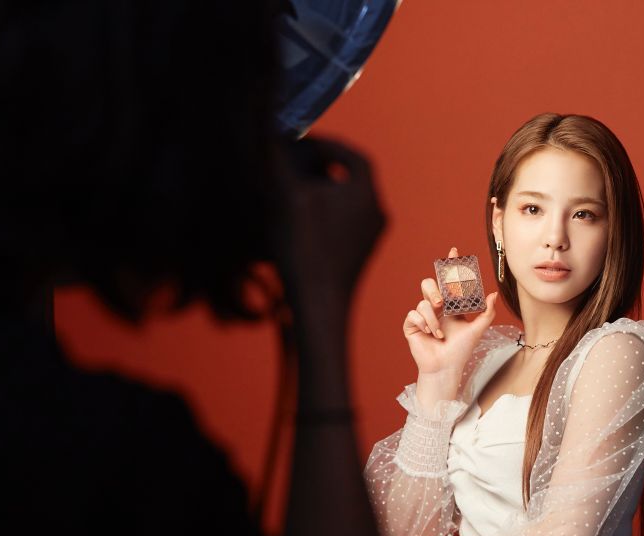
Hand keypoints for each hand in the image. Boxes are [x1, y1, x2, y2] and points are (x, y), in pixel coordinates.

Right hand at [274, 137, 385, 304]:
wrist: (319, 306)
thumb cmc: (302, 247)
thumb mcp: (284, 193)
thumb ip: (276, 154)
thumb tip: (264, 121)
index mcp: (367, 192)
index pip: (351, 155)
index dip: (326, 145)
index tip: (300, 142)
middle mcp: (378, 213)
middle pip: (350, 178)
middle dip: (321, 167)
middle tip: (293, 164)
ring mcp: (372, 238)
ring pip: (348, 202)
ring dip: (321, 193)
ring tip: (292, 192)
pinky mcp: (361, 257)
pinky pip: (345, 224)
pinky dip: (324, 216)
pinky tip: (298, 223)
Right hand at [403, 247, 497, 377]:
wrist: (446, 368)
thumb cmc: (461, 351)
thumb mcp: (478, 330)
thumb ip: (487, 312)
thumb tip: (494, 294)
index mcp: (450, 306)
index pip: (449, 281)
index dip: (450, 266)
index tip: (454, 251)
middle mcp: (436, 308)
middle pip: (429, 284)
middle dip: (435, 290)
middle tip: (442, 302)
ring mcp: (423, 316)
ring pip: (422, 302)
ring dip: (433, 318)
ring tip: (440, 332)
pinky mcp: (412, 325)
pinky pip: (414, 314)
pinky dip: (424, 324)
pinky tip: (430, 335)